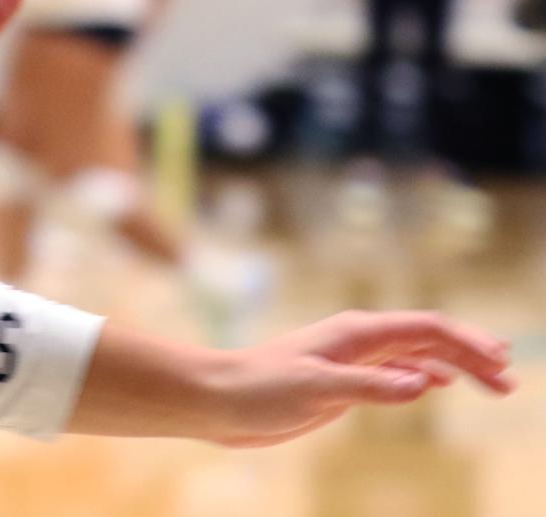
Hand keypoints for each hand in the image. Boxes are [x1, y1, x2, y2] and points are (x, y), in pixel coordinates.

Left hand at [200, 311, 512, 447]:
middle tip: (509, 380)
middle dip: (470, 354)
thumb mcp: (315, 389)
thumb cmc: (259, 389)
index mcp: (355, 333)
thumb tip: (422, 383)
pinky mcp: (343, 381)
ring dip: (454, 366)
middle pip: (428, 339)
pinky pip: (395, 371)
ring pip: (415, 354)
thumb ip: (368, 386)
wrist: (219, 400)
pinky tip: (439, 384)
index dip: (466, 344)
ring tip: (492, 383)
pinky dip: (425, 374)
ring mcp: (352, 360)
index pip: (425, 328)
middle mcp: (358, 340)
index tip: (500, 364)